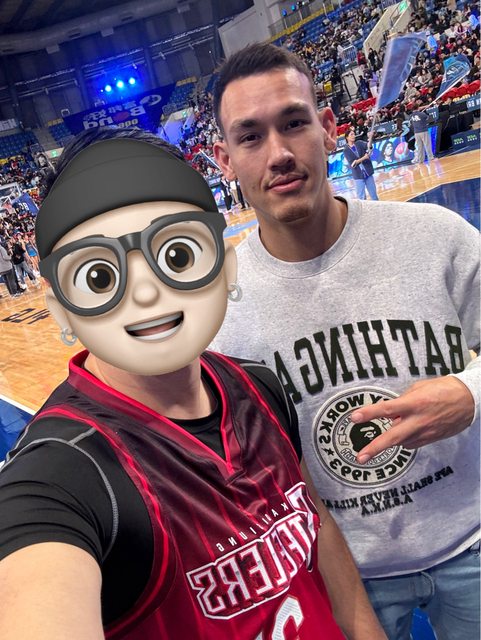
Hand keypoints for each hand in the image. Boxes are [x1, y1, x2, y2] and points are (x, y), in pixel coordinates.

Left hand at [351, 377, 474, 463]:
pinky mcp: (431, 439)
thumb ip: (402, 400)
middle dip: (374, 448)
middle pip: (392, 437)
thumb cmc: (442, 389)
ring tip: (382, 438)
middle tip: (360, 458)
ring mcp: (425, 432)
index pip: (387, 409)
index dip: (370, 414)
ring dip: (389, 440)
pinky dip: (403, 439)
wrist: (469, 400)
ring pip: (400, 442)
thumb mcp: (419, 388)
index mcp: (414, 403)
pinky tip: (404, 431)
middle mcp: (418, 420)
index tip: (354, 418)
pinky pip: (410, 443)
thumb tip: (390, 412)